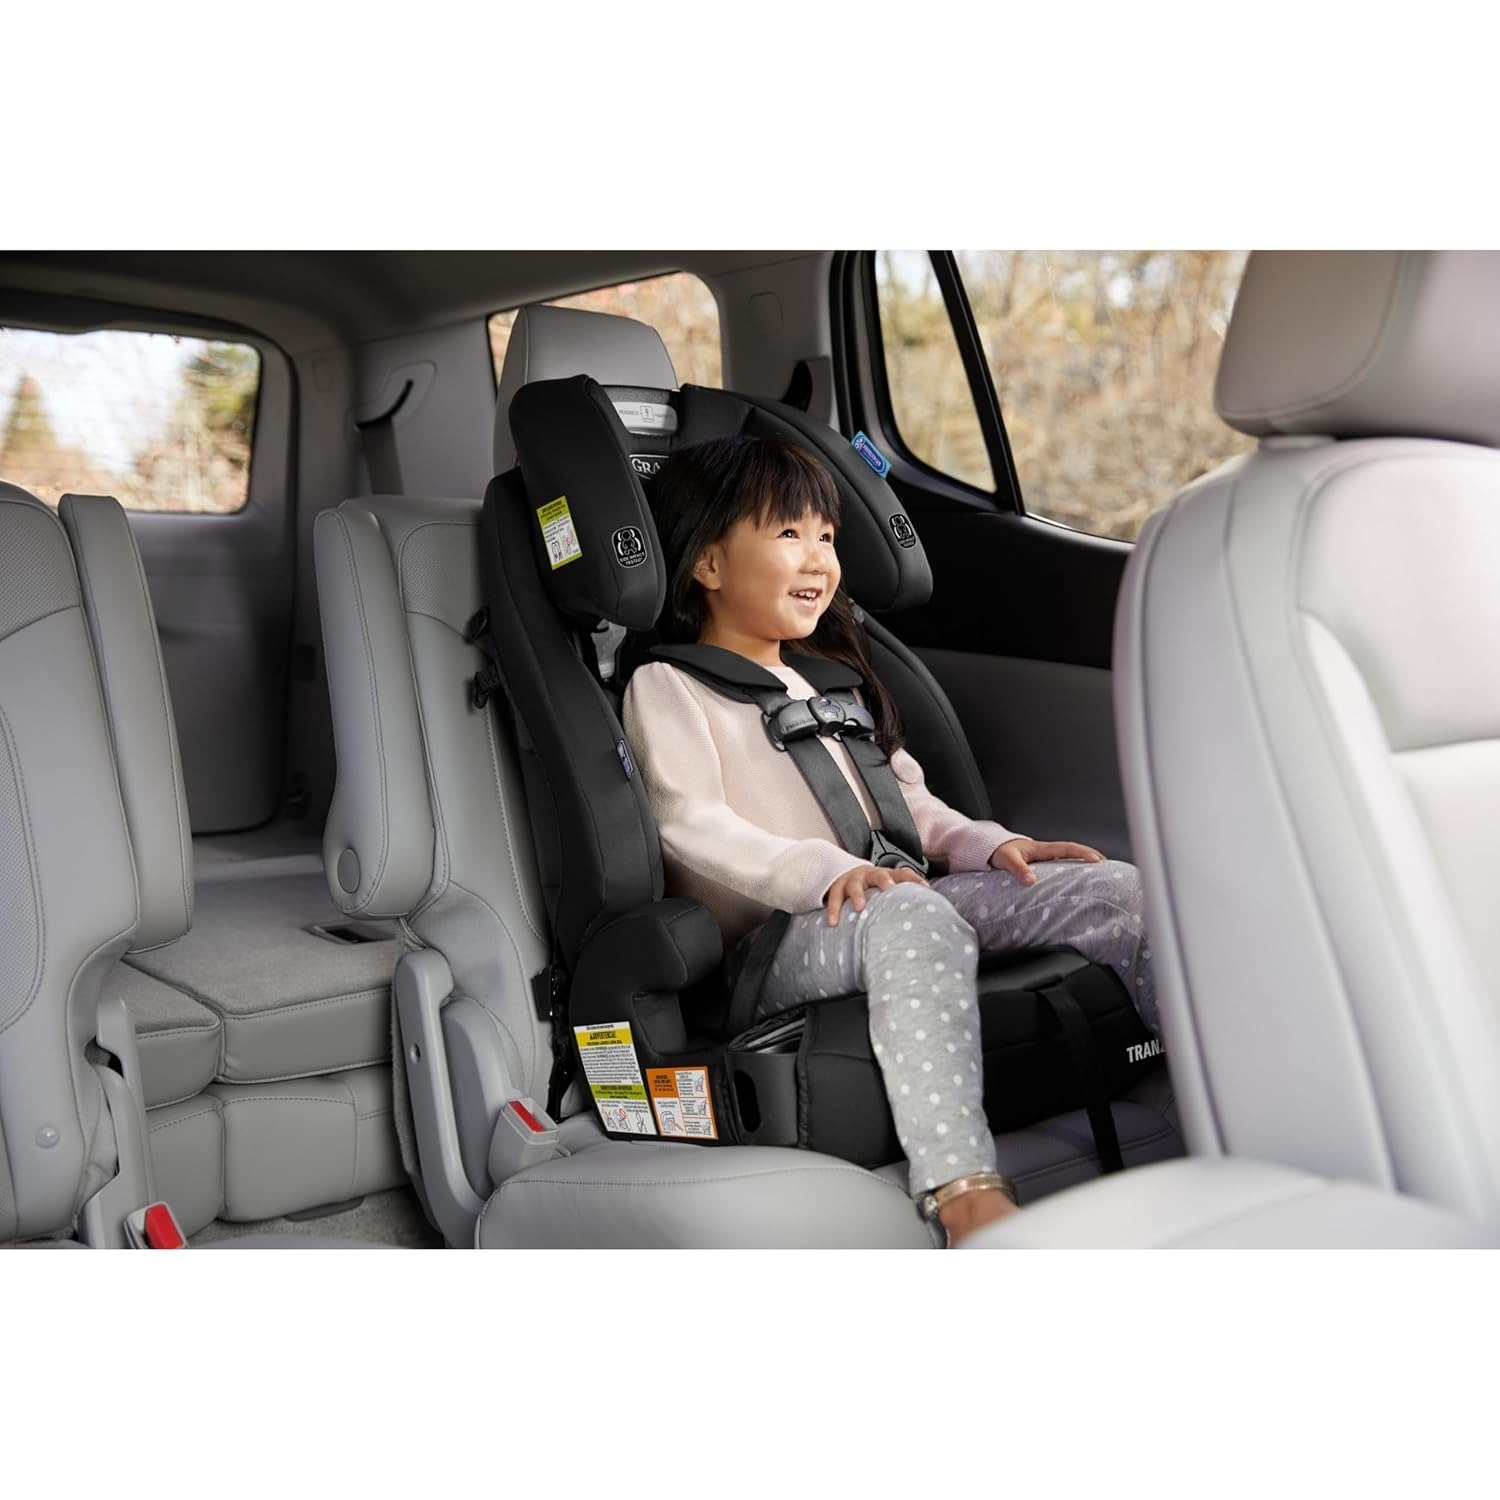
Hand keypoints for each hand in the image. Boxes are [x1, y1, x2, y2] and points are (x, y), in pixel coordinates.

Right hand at [824, 863, 927, 925]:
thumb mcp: (887, 889)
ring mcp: (851, 880)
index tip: (925, 888)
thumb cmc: (872, 888)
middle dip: (884, 880)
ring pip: (854, 885)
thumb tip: (929, 911)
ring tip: (860, 907)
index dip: (914, 879)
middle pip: (878, 874)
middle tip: (889, 889)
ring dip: (857, 895)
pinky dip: (834, 910)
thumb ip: (903, 897)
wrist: (844, 875)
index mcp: (885, 875)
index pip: (902, 874)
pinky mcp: (836, 889)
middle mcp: (869, 875)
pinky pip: (833, 899)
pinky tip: (834, 922)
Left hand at [988, 837, 1103, 885]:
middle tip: (1108, 867)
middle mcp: (1047, 852)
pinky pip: (1062, 865)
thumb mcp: (1007, 860)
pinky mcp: (1043, 865)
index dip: (1083, 853)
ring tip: (1100, 874)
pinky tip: (1079, 879)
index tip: (1097, 860)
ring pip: (1070, 858)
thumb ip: (1019, 870)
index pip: (1067, 848)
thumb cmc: (1001, 852)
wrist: (992, 850)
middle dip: (1092, 857)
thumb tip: (1031, 881)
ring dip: (1084, 863)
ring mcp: (1046, 858)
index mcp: (1042, 848)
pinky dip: (1073, 869)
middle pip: (1074, 852)